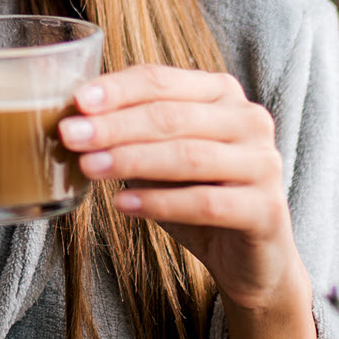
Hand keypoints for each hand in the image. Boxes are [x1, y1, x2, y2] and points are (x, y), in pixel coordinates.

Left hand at [56, 64, 308, 313]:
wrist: (248, 258)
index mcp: (221, 93)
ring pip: (188, 156)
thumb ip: (130, 133)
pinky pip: (206, 202)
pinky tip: (123, 204)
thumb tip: (74, 120)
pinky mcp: (267, 209)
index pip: (162, 79)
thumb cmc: (195, 196)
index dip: (117, 89)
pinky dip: (160, 202)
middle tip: (70, 136)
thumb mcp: (159, 157)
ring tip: (89, 168)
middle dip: (115, 125)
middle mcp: (249, 119)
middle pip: (172, 116)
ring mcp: (264, 163)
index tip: (77, 102)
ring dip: (132, 160)